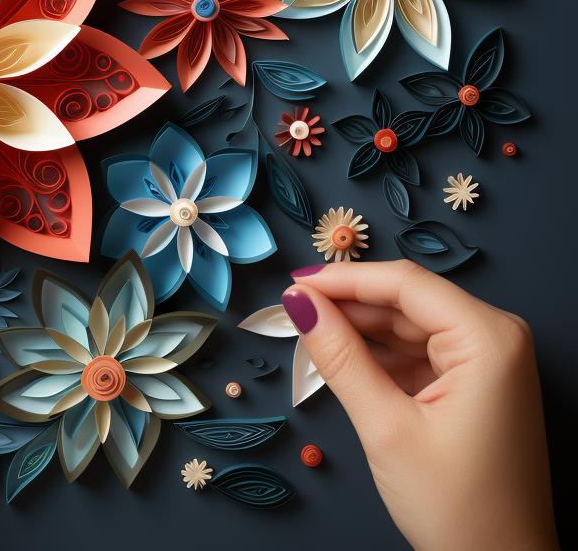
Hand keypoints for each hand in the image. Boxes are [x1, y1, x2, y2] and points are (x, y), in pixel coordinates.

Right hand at [283, 261, 557, 550]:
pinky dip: (379, 354)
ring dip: (359, 329)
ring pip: (408, 324)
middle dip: (348, 305)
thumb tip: (299, 303)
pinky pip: (418, 350)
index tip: (293, 284)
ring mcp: (488, 360)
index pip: (404, 284)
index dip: (343, 279)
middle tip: (292, 310)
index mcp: (488, 339)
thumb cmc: (457, 508)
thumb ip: (340, 357)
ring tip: (308, 333)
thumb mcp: (386, 427)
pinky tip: (341, 358)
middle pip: (406, 301)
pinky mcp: (476, 382)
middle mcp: (495, 337)